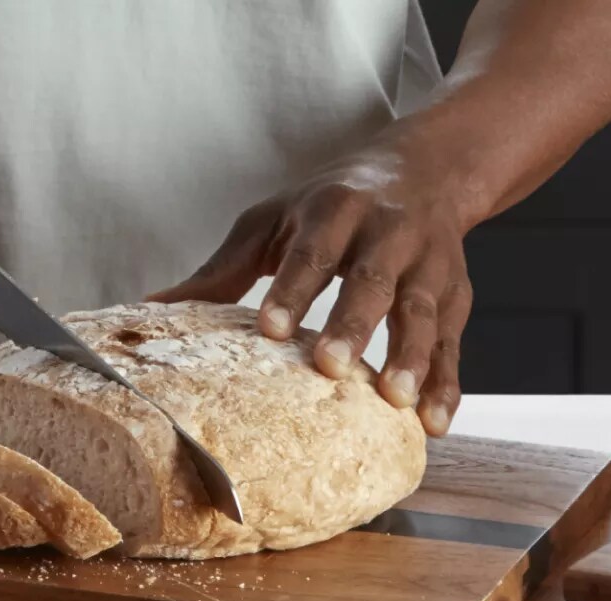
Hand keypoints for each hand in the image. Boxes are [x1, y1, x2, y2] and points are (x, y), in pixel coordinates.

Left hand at [149, 141, 474, 436]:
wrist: (425, 169)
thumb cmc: (333, 204)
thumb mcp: (275, 221)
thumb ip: (223, 270)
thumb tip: (153, 307)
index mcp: (335, 209)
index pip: (312, 251)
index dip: (292, 289)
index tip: (269, 329)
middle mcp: (388, 231)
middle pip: (372, 279)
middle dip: (353, 323)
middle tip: (330, 366)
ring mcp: (428, 264)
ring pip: (422, 310)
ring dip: (412, 356)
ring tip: (394, 400)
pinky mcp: (457, 295)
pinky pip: (454, 342)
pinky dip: (449, 382)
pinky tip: (433, 421)